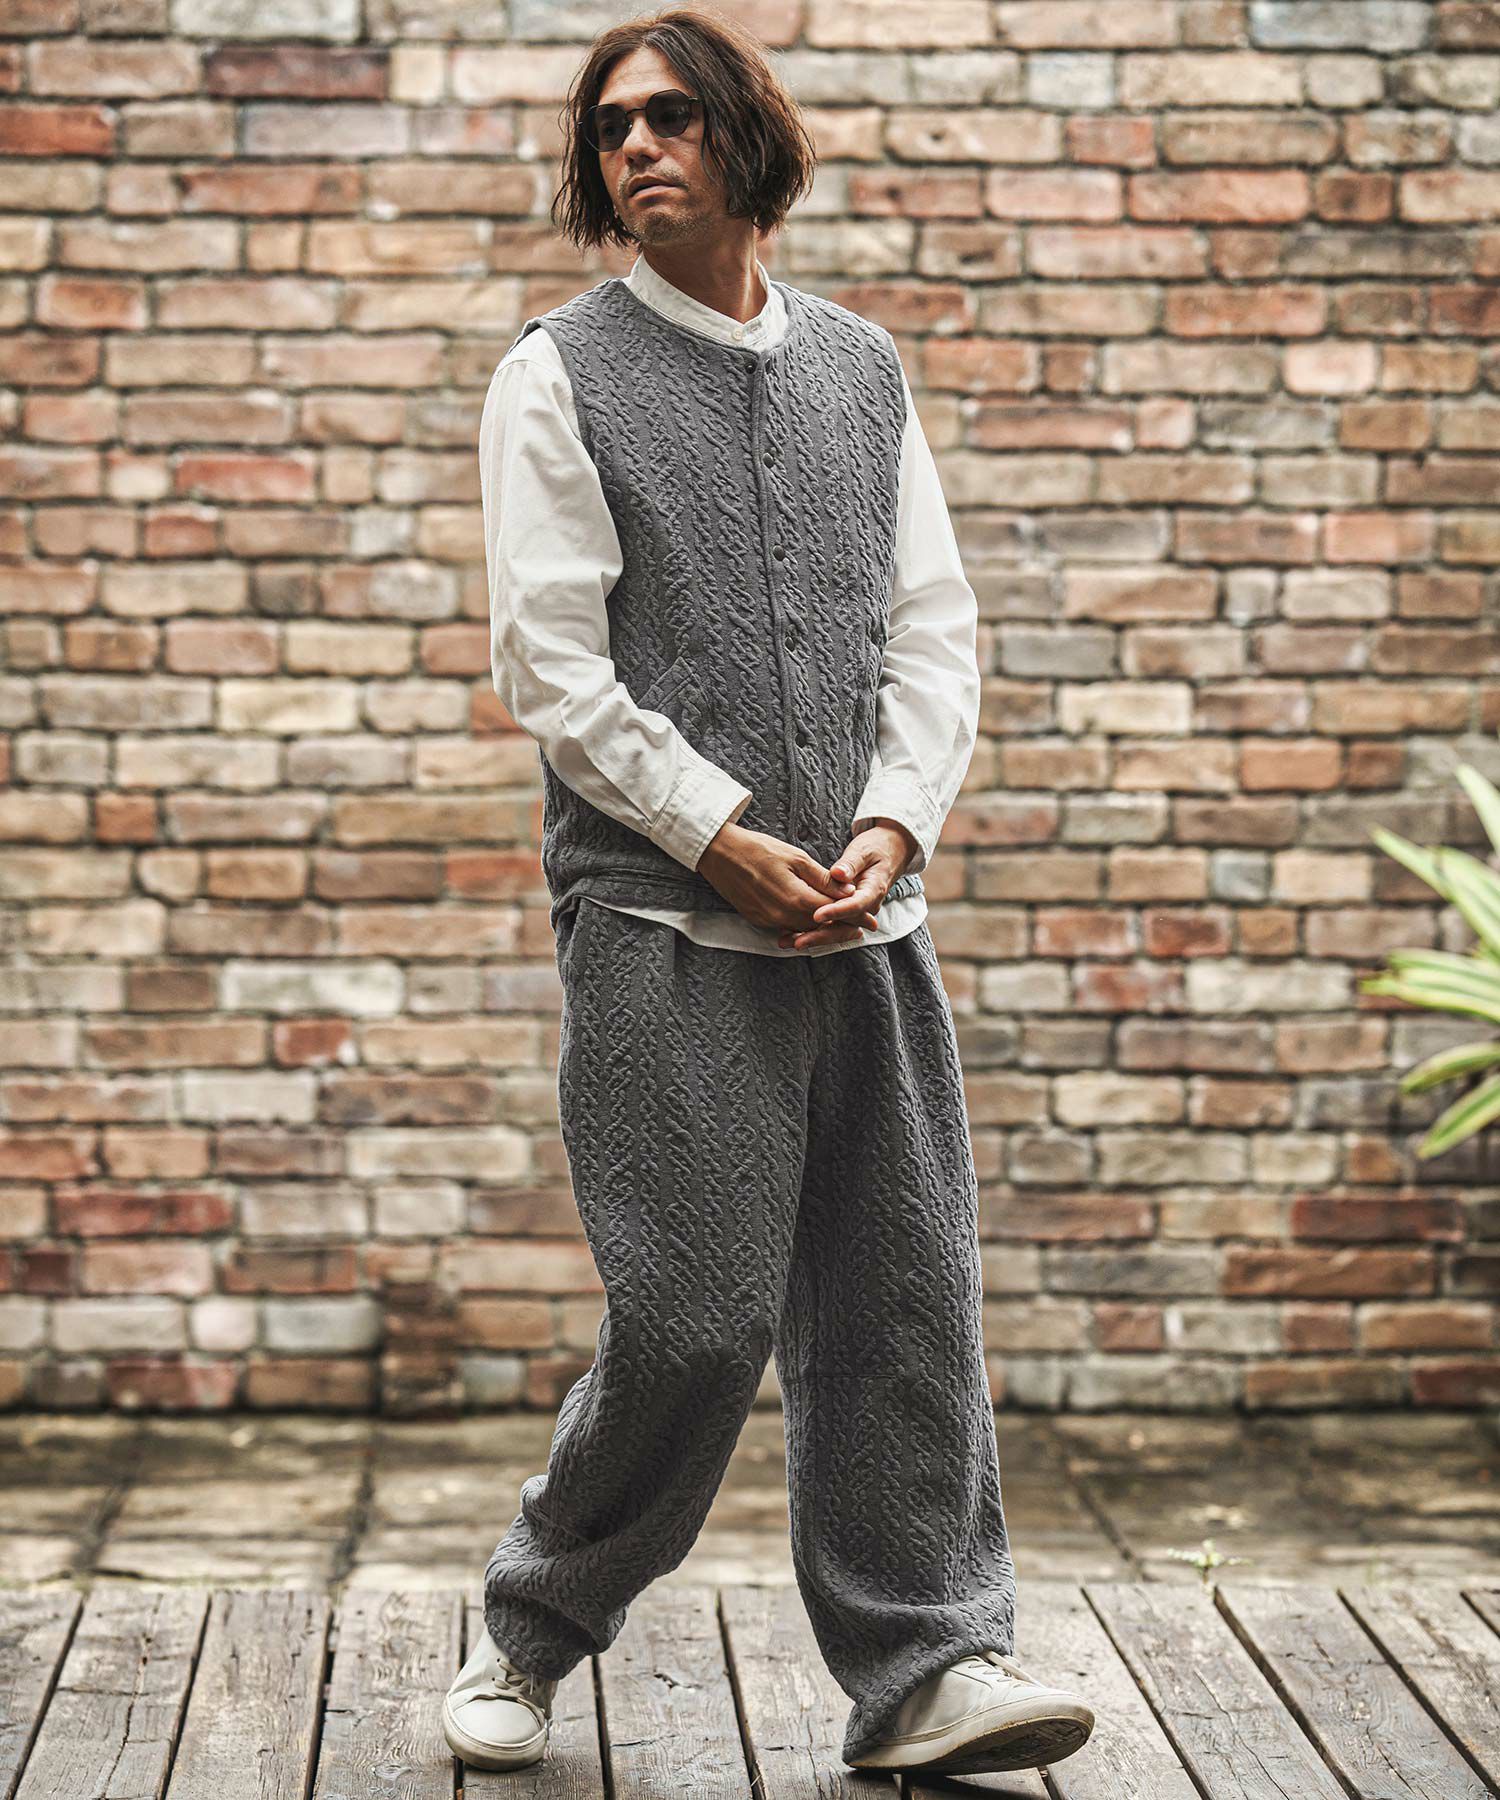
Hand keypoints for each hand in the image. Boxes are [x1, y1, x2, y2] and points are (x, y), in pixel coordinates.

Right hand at [697, 820, 873, 945]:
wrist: (718, 853)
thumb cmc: (758, 849)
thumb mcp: (795, 857)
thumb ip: (822, 878)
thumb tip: (848, 891)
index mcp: (796, 898)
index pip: (833, 912)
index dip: (854, 917)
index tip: (871, 921)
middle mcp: (782, 915)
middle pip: (820, 927)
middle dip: (842, 928)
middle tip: (861, 928)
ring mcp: (768, 920)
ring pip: (803, 930)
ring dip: (823, 930)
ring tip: (842, 928)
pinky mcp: (757, 920)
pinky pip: (786, 928)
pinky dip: (802, 927)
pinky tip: (811, 923)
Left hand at [773, 819, 914, 950]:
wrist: (890, 853)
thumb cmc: (875, 849)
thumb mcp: (864, 851)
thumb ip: (851, 863)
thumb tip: (839, 874)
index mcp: (873, 891)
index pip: (855, 906)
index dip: (836, 912)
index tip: (816, 914)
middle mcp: (866, 907)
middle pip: (844, 927)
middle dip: (820, 935)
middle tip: (797, 941)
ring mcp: (856, 912)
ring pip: (836, 931)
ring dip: (812, 938)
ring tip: (787, 942)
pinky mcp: (846, 913)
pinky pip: (830, 926)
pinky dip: (811, 931)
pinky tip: (790, 935)